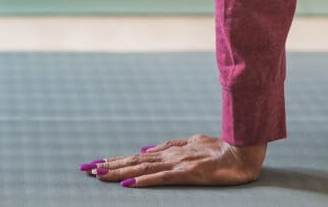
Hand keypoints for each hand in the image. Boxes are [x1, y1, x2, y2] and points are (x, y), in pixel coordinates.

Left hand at [80, 134, 265, 187]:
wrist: (241, 152)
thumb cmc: (218, 149)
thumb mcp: (190, 143)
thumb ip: (168, 145)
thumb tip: (144, 149)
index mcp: (168, 150)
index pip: (136, 156)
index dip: (115, 160)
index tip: (95, 164)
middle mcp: (168, 155)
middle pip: (133, 161)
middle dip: (109, 166)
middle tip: (86, 169)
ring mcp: (177, 163)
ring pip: (142, 168)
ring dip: (120, 172)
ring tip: (100, 175)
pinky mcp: (188, 173)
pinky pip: (162, 178)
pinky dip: (145, 181)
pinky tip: (130, 184)